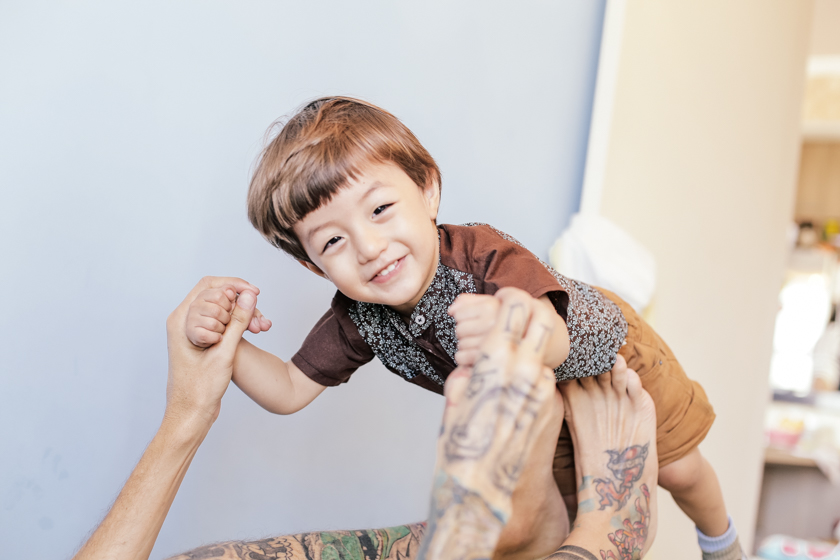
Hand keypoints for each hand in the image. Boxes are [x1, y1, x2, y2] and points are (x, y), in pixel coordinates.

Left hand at [165, 276, 261, 425]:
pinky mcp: (203, 339)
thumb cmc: (198, 390)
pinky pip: (222, 322)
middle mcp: (184, 322)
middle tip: (259, 321)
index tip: (255, 293)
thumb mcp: (224, 353)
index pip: (209, 286)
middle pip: (216, 296)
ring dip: (242, 315)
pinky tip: (254, 331)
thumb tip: (249, 296)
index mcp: (180, 321)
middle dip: (241, 303)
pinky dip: (238, 325)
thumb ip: (238, 322)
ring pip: (222, 309)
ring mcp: (193, 331)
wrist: (191, 415)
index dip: (234, 286)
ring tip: (261, 328)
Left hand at [448, 293, 500, 366]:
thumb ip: (468, 301)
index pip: (458, 313)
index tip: (476, 319)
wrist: (526, 339)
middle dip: (464, 331)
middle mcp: (494, 323)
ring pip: (461, 344)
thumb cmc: (504, 320)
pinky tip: (473, 353)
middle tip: (478, 332)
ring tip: (478, 342)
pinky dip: (463, 357)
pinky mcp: (488, 359)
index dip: (463, 316)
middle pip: (459, 329)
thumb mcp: (490, 304)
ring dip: (465, 345)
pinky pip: (462, 357)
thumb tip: (450, 310)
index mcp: (493, 306)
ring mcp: (492, 342)